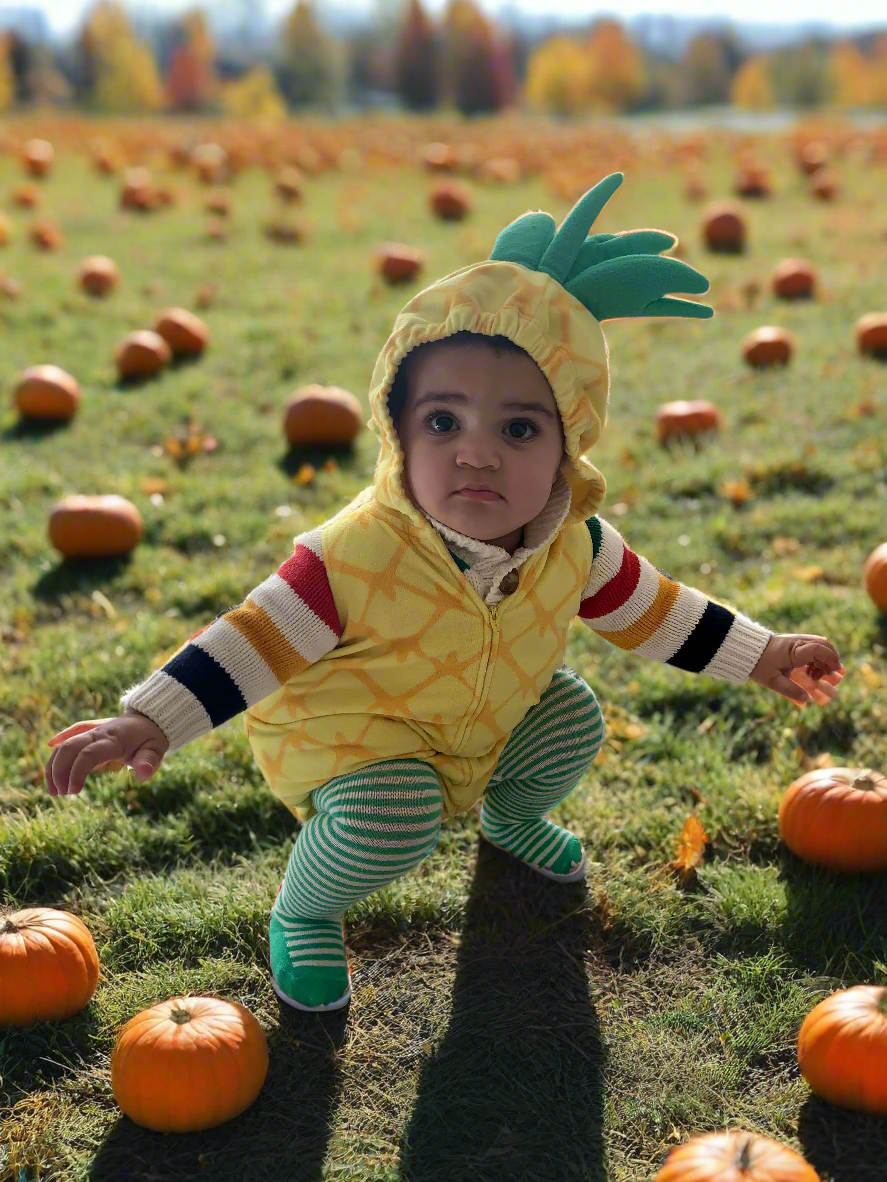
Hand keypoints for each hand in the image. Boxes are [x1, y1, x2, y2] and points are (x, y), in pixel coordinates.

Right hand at [45, 711, 168, 795]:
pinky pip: (67, 738)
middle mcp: (98, 733)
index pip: (88, 754)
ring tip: (55, 791)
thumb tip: (143, 774)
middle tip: (61, 794)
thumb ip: (149, 761)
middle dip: (59, 772)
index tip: (74, 792)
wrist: (148, 718)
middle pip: (69, 748)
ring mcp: (90, 731)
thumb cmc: (151, 738)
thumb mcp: (156, 750)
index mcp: (113, 739)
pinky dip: (57, 750)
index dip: (76, 773)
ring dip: (54, 767)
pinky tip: (50, 761)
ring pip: (64, 745)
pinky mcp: (87, 732)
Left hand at [749, 633, 844, 706]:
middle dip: (831, 662)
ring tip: (814, 678)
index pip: (820, 649)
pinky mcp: (795, 645)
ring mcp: (797, 643)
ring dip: (823, 663)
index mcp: (794, 651)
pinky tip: (811, 673)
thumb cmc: (759, 665)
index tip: (836, 671)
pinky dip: (816, 661)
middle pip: (824, 648)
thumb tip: (806, 700)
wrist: (747, 651)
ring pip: (819, 649)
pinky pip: (812, 650)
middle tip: (830, 677)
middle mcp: (798, 644)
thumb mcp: (773, 681)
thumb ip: (790, 691)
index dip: (831, 659)